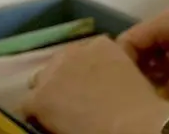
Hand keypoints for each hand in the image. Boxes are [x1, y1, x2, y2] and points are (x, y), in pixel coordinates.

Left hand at [22, 35, 168, 133]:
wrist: (131, 125)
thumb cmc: (140, 107)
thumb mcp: (131, 75)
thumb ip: (114, 67)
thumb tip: (105, 78)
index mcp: (101, 44)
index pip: (84, 52)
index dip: (85, 71)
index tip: (92, 85)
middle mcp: (73, 52)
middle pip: (60, 62)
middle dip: (64, 78)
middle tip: (75, 100)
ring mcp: (54, 74)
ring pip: (41, 81)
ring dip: (50, 92)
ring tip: (61, 112)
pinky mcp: (41, 97)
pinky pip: (28, 105)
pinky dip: (37, 115)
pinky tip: (49, 124)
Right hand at [118, 0, 168, 97]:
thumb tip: (161, 98)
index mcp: (166, 23)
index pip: (129, 41)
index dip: (123, 64)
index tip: (125, 89)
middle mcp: (167, 28)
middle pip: (140, 53)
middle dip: (139, 75)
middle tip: (139, 99)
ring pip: (156, 61)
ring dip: (156, 79)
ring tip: (155, 100)